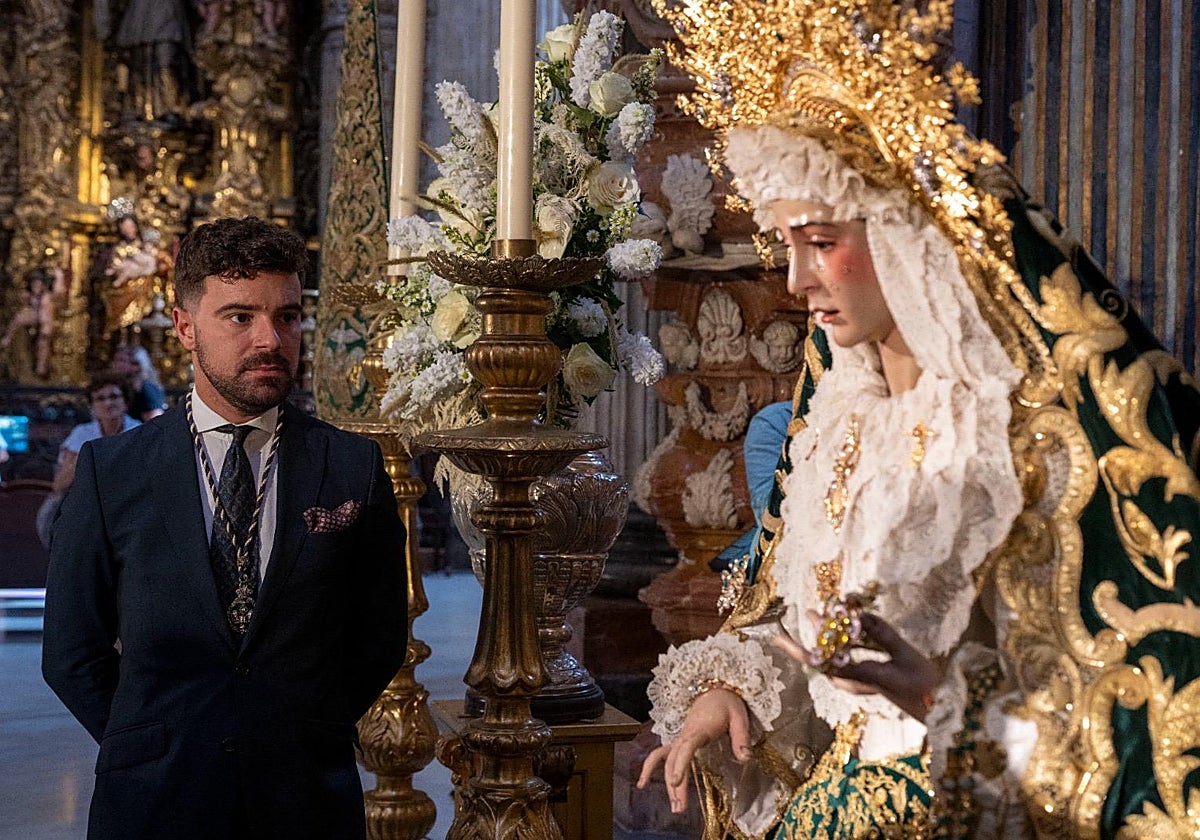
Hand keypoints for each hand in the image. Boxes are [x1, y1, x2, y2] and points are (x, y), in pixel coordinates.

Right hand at [636, 687, 750, 813]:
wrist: (714, 689)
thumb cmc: (727, 703)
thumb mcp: (739, 717)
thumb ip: (741, 738)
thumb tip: (744, 758)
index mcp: (700, 729)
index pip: (688, 747)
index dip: (681, 764)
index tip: (677, 782)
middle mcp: (686, 735)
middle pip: (674, 760)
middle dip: (676, 785)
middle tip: (680, 809)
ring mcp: (680, 738)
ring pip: (667, 762)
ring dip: (669, 784)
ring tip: (675, 807)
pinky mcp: (680, 742)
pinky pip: (661, 755)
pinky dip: (650, 768)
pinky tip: (642, 783)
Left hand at [772, 613, 942, 720]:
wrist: (938, 708)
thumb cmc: (924, 686)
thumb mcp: (905, 657)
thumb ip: (883, 635)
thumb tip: (861, 616)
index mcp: (858, 677)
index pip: (822, 660)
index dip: (802, 645)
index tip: (784, 634)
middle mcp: (853, 681)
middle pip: (825, 655)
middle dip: (816, 633)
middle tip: (807, 612)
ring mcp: (858, 681)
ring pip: (835, 655)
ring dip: (830, 635)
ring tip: (820, 614)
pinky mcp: (865, 679)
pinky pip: (847, 659)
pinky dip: (845, 642)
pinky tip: (845, 628)